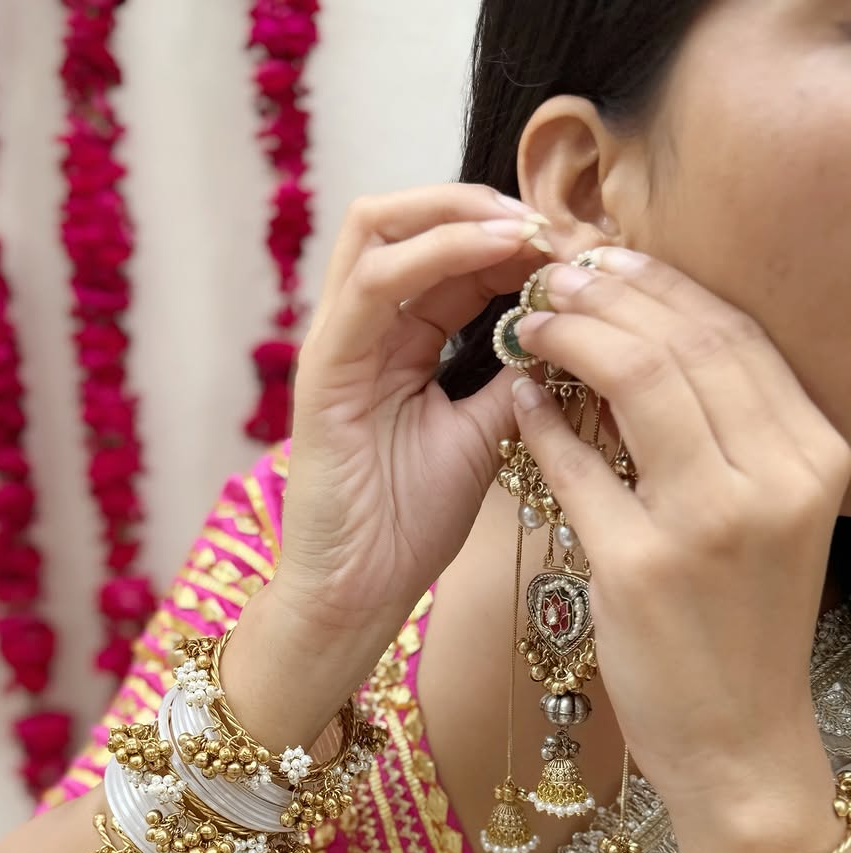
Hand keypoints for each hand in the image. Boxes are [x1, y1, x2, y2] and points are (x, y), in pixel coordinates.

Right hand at [275, 184, 550, 642]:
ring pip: (380, 225)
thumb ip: (515, 379)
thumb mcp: (484, 437)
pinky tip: (501, 250)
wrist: (355, 594)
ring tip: (531, 225)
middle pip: (408, 217)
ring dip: (463, 210)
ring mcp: (335, 343)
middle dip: (487, 204)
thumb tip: (574, 329)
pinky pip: (371, 283)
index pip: (451, 254)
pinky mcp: (322, 368)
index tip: (584, 245)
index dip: (517, 236)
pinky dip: (437, 251)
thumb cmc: (408, 527)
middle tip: (560, 222)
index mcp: (397, 343)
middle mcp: (361, 331)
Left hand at [510, 248, 850, 823]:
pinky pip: (580, 469)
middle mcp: (776, 478)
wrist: (739, 743)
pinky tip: (520, 401)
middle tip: (554, 276)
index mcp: (815, 455)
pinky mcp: (641, 568)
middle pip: (686, 342)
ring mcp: (710, 524)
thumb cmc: (744, 630)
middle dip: (610, 294)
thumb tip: (653, 346)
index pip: (735, 336)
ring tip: (529, 322)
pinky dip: (546, 426)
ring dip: (573, 339)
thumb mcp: (768, 520)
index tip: (611, 262)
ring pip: (636, 383)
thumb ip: (733, 437)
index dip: (664, 286)